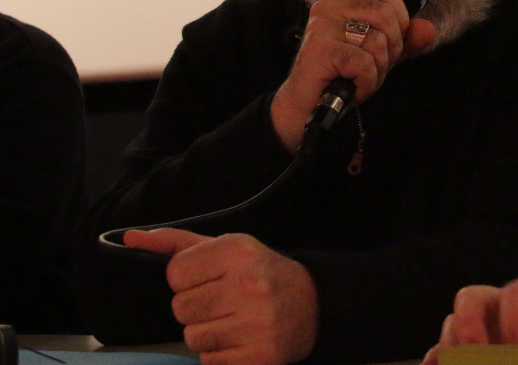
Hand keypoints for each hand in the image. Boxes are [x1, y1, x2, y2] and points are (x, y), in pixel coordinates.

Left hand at [124, 228, 319, 364]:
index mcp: (238, 251)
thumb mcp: (226, 247)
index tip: (210, 279)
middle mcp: (248, 284)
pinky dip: (220, 353)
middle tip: (223, 302)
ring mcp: (256, 323)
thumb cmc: (260, 272)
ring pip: (192, 337)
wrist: (313, 304)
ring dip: (207, 332)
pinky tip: (241, 338)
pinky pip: (210, 361)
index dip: (187, 280)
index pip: (176, 273)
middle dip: (196, 307)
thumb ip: (176, 243)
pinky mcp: (259, 356)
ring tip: (233, 321)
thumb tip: (128, 239)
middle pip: (181, 308)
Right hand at [271, 0, 436, 150]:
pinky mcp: (320, 50)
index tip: (389, 45)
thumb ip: (404, 40)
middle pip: (386, 16)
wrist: (306, 108)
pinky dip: (366, 82)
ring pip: (377, 42)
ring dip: (376, 70)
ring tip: (358, 79)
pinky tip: (351, 87)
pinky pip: (364, 63)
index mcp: (343, 1)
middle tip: (372, 68)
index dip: (400, 21)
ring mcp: (322, 27)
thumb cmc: (341, 77)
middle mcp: (329, 7)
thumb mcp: (379, 55)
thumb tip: (428, 29)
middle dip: (391, 50)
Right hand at [424, 274, 517, 364]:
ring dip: (452, 347)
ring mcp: (488, 329)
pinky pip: (449, 353)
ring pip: (455, 326)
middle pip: (473, 299)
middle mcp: (507, 306)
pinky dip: (439, 360)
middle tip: (475, 350)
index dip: (514, 314)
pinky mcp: (479, 351)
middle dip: (469, 323)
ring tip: (456, 363)